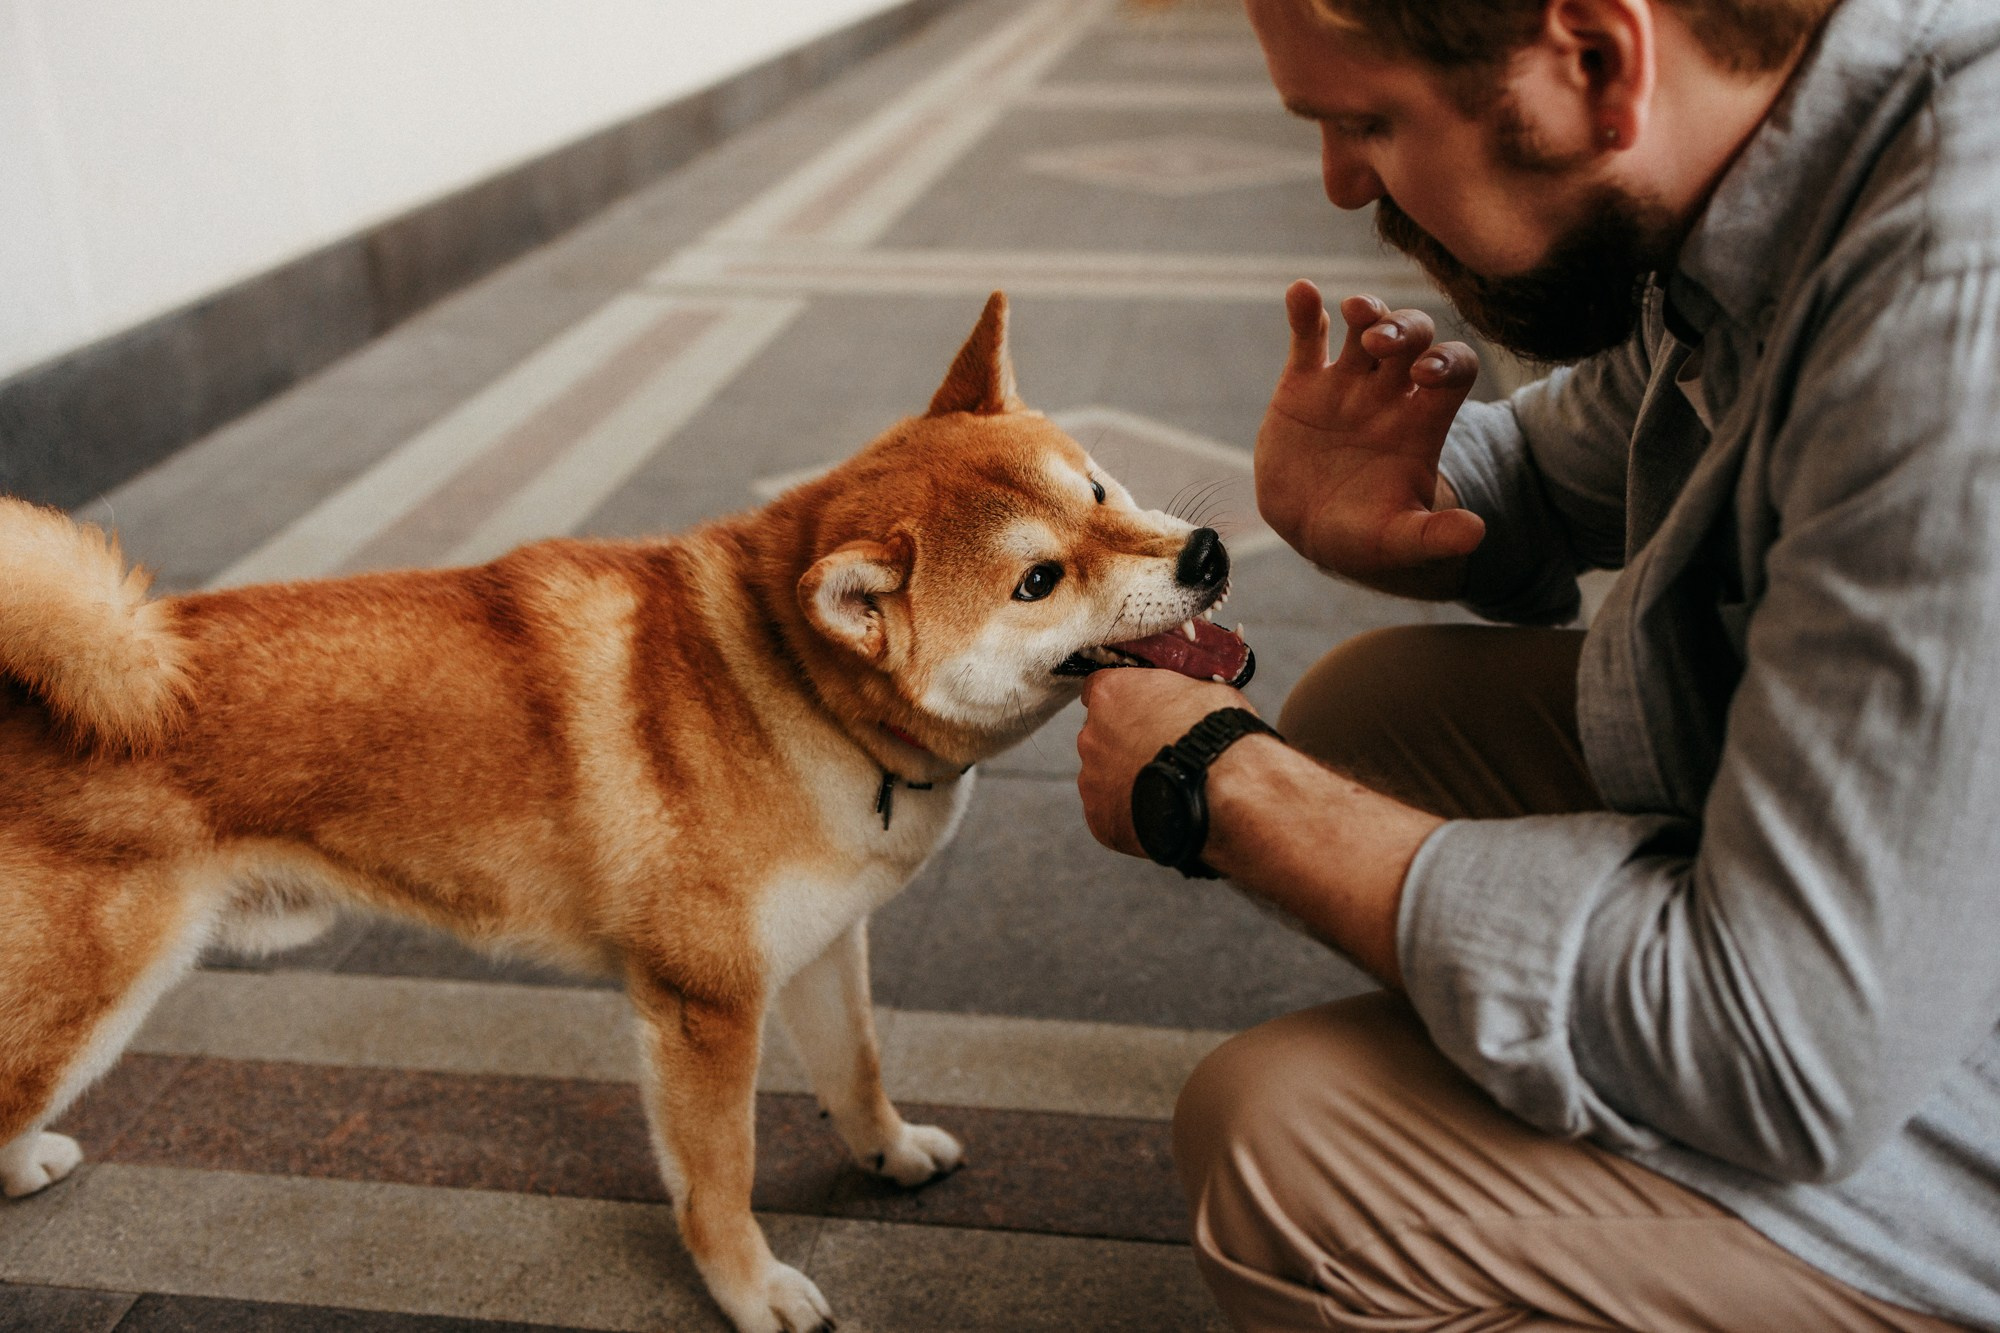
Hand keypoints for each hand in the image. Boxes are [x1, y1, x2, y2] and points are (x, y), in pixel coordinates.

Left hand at [1075, 669, 1248, 855]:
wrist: (1221, 795)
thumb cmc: (1216, 740)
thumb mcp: (1202, 690)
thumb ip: (1173, 692)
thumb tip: (1181, 698)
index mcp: (1111, 695)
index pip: (1102, 690)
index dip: (1125, 701)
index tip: (1141, 711)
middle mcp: (1092, 736)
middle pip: (1101, 736)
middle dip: (1126, 743)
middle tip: (1161, 752)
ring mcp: (1093, 780)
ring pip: (1103, 776)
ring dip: (1126, 779)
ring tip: (1167, 786)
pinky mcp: (1100, 819)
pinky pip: (1110, 812)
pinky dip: (1129, 813)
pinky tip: (1161, 809)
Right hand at [1255, 280, 1484, 597]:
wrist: (1310, 532)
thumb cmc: (1365, 537)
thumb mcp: (1399, 542)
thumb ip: (1434, 536)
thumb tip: (1477, 533)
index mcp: (1423, 420)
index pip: (1454, 369)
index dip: (1446, 362)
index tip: (1425, 377)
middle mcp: (1391, 392)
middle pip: (1414, 336)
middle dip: (1404, 329)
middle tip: (1381, 343)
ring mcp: (1347, 383)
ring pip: (1367, 325)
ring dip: (1367, 310)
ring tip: (1355, 312)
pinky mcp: (1303, 384)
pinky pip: (1308, 336)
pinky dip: (1305, 311)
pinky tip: (1301, 292)